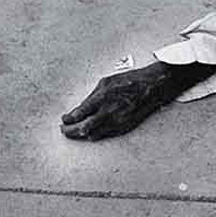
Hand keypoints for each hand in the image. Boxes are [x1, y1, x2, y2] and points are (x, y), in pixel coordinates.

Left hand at [62, 63, 180, 139]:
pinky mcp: (123, 127)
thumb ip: (92, 97)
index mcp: (101, 98)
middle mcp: (108, 112)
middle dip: (71, 131)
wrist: (151, 87)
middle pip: (83, 128)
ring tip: (75, 132)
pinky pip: (105, 135)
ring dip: (82, 134)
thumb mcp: (105, 83)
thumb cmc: (130, 81)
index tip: (64, 120)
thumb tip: (80, 107)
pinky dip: (95, 134)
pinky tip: (91, 132)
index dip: (68, 119)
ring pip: (93, 134)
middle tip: (64, 130)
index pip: (78, 114)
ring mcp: (116, 122)